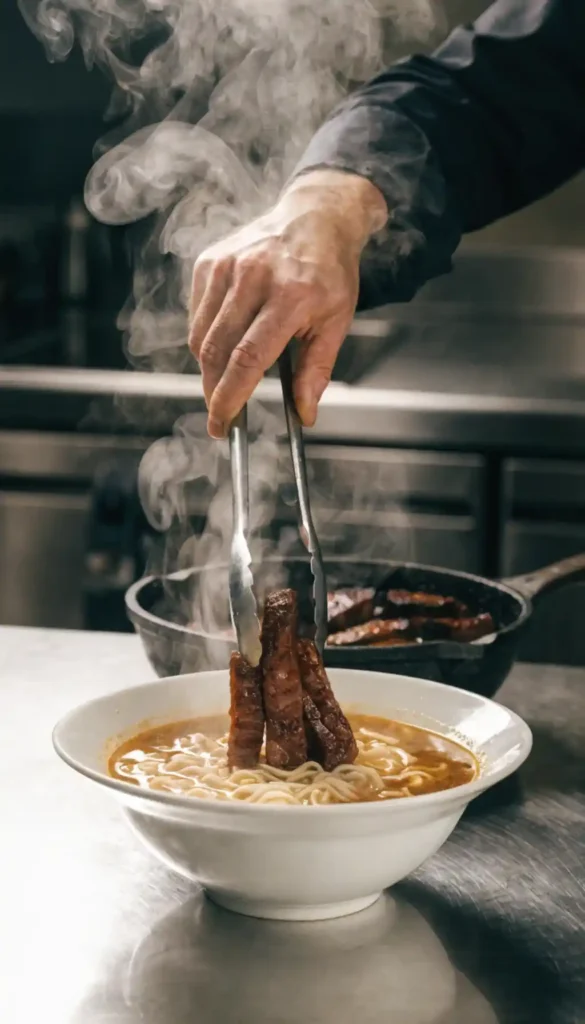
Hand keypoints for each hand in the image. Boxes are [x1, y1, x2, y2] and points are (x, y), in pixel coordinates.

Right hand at [188, 170, 386, 437]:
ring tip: (225, 382)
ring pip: (201, 336)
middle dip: (214, 392)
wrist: (316, 217)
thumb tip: (305, 413)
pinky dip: (205, 339)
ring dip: (208, 369)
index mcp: (290, 296)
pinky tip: (225, 343)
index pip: (248, 358)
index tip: (223, 423)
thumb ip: (317, 370)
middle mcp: (253, 277)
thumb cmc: (329, 272)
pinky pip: (197, 315)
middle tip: (221, 416)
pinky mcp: (209, 261)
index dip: (231, 397)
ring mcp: (226, 266)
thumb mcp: (337, 322)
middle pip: (217, 351)